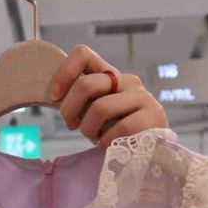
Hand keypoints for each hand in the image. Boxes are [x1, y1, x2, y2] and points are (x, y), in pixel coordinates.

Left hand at [49, 44, 167, 146]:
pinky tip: (109, 145)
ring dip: (89, 130)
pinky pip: (117, 129)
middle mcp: (127, 81)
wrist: (153, 153)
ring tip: (95, 138)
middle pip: (86, 84)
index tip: (54, 96)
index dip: (64, 73)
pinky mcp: (152, 116)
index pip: (83, 55)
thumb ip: (81, 102)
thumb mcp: (96, 114)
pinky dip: (106, 141)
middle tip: (72, 125)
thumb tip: (56, 96)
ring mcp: (141, 97)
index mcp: (111, 75)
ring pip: (99, 108)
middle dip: (70, 109)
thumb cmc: (118, 134)